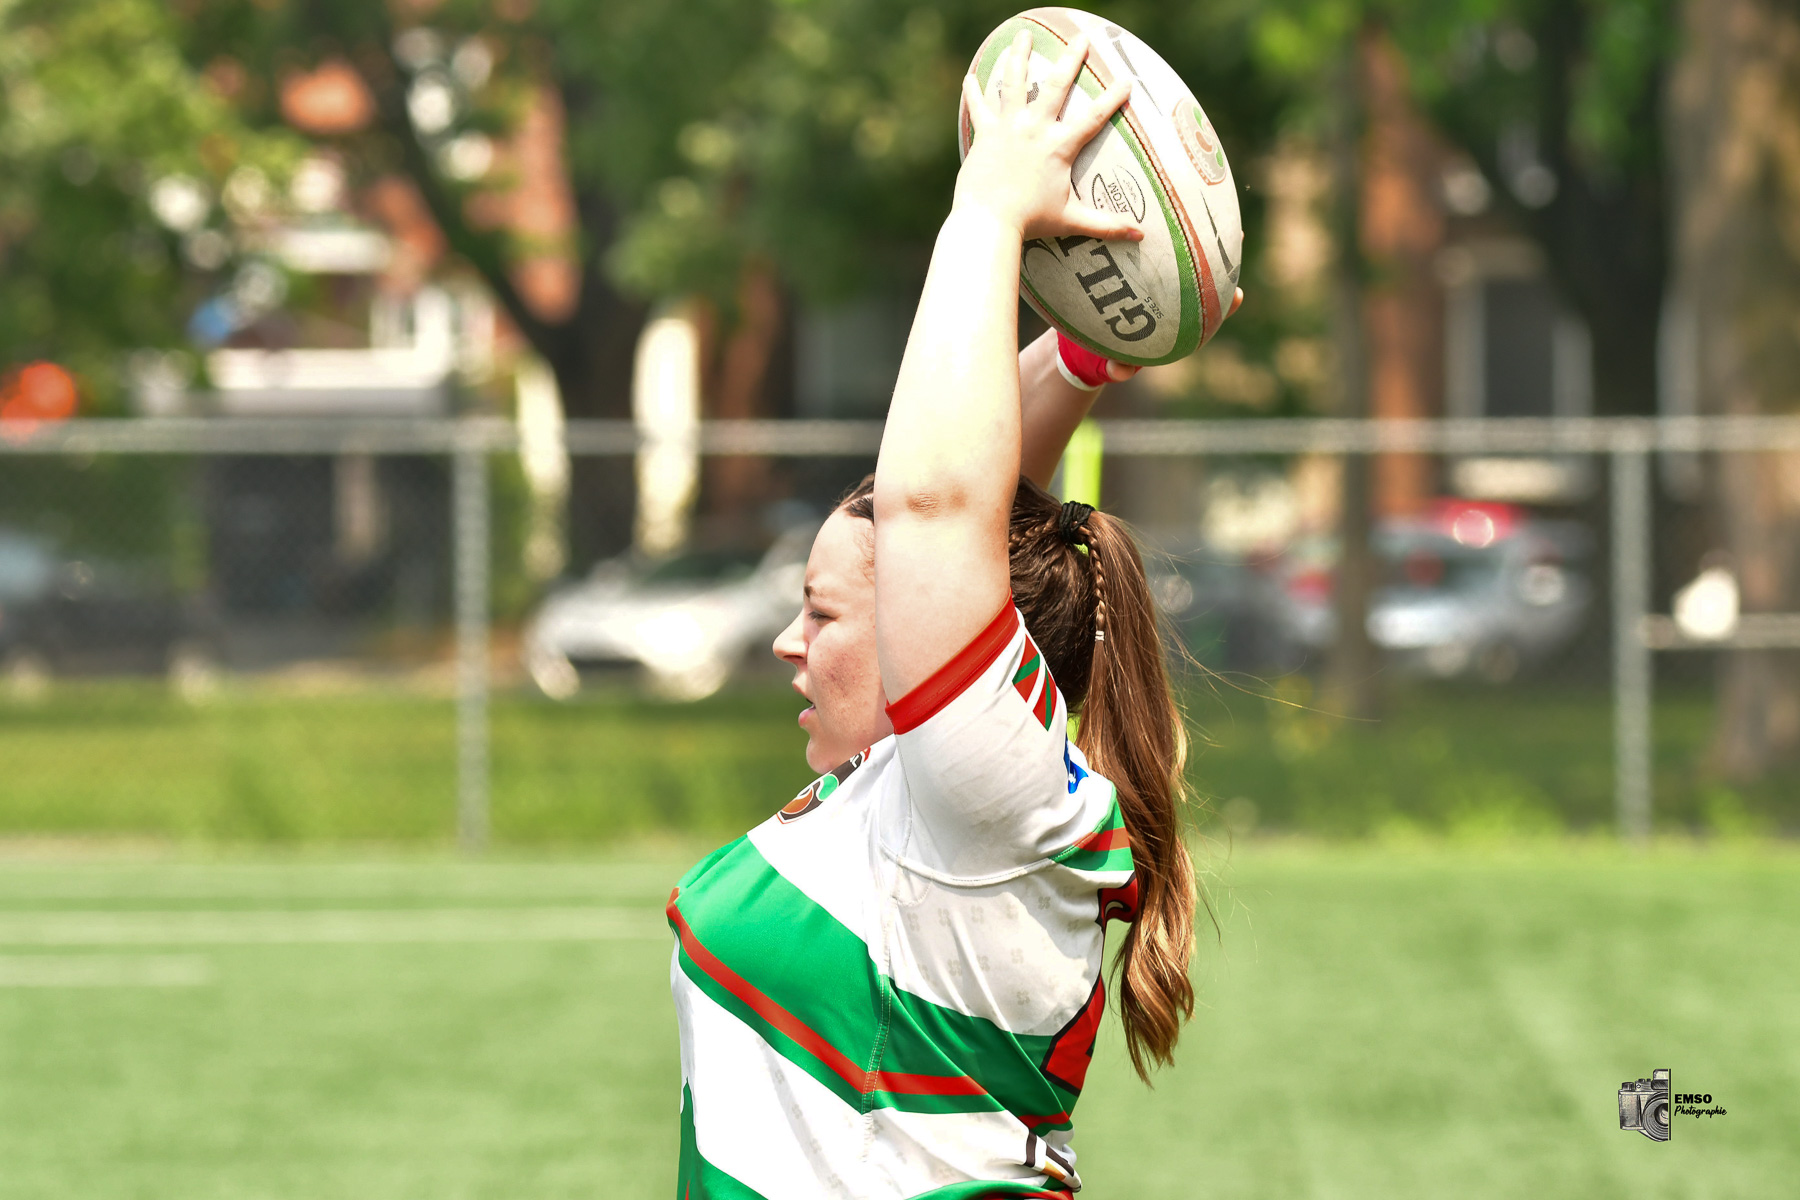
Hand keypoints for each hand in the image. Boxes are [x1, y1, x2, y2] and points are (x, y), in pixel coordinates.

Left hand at [954, 31, 1140, 243]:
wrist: (988, 221)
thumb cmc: (1030, 222)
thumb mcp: (1071, 221)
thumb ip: (1107, 224)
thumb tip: (1141, 238)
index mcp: (1059, 147)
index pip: (1094, 117)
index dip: (1113, 98)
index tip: (1128, 80)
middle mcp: (1035, 129)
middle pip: (1056, 85)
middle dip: (1071, 59)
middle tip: (1081, 38)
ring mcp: (1008, 127)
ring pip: (1013, 82)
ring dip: (1019, 56)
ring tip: (1023, 35)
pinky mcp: (984, 133)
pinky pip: (979, 106)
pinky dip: (974, 91)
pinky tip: (970, 76)